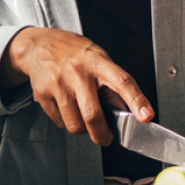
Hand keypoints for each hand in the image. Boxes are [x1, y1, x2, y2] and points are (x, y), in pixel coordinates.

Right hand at [0, 26, 152, 146]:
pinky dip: (67, 122)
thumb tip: (129, 111)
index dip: (136, 100)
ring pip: (75, 124)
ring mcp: (58, 84)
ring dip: (83, 129)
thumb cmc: (74, 53)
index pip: (122, 81)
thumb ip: (112, 84)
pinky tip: (67, 108)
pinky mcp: (42, 95)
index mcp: (98, 62)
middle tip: (106, 138)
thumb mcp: (98, 59)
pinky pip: (60, 123)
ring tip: (83, 117)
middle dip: (102, 134)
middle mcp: (78, 72)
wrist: (38, 46)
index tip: (146, 116)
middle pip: (93, 114)